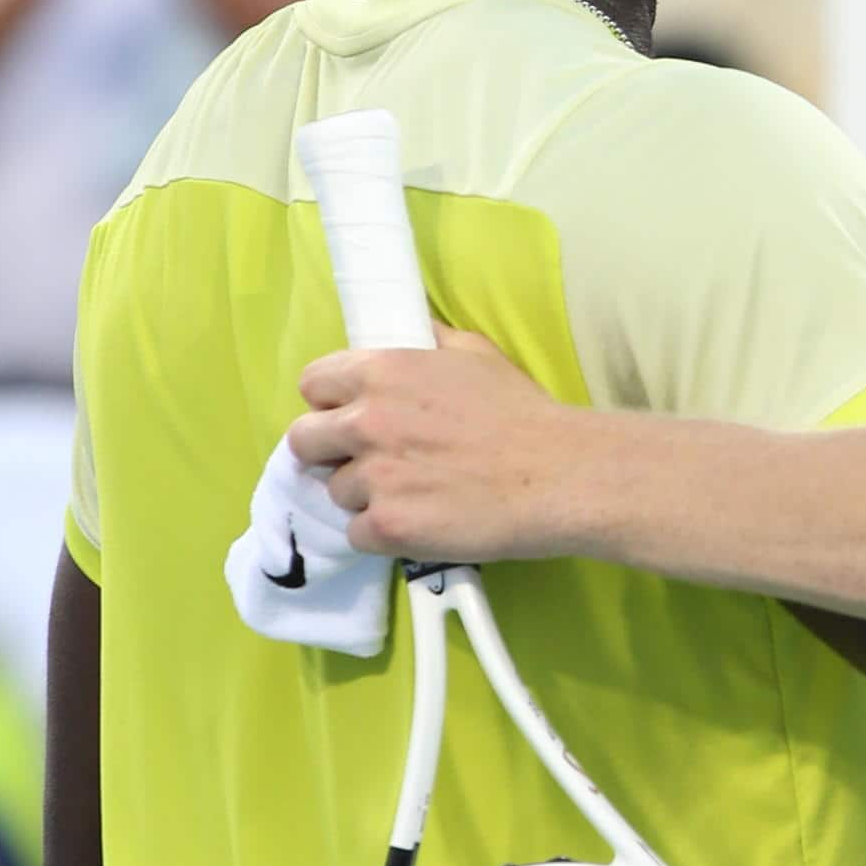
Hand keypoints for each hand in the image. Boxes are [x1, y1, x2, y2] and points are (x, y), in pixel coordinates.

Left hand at [288, 330, 581, 562]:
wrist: (561, 475)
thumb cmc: (523, 414)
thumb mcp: (476, 354)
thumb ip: (428, 341)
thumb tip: (407, 332)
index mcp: (382, 372)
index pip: (313, 384)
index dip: (331, 403)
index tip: (351, 417)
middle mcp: (367, 422)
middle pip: (304, 440)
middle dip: (331, 451)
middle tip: (370, 461)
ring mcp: (374, 478)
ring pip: (337, 492)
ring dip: (366, 495)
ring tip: (413, 495)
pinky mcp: (388, 527)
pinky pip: (358, 534)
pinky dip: (384, 533)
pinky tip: (421, 522)